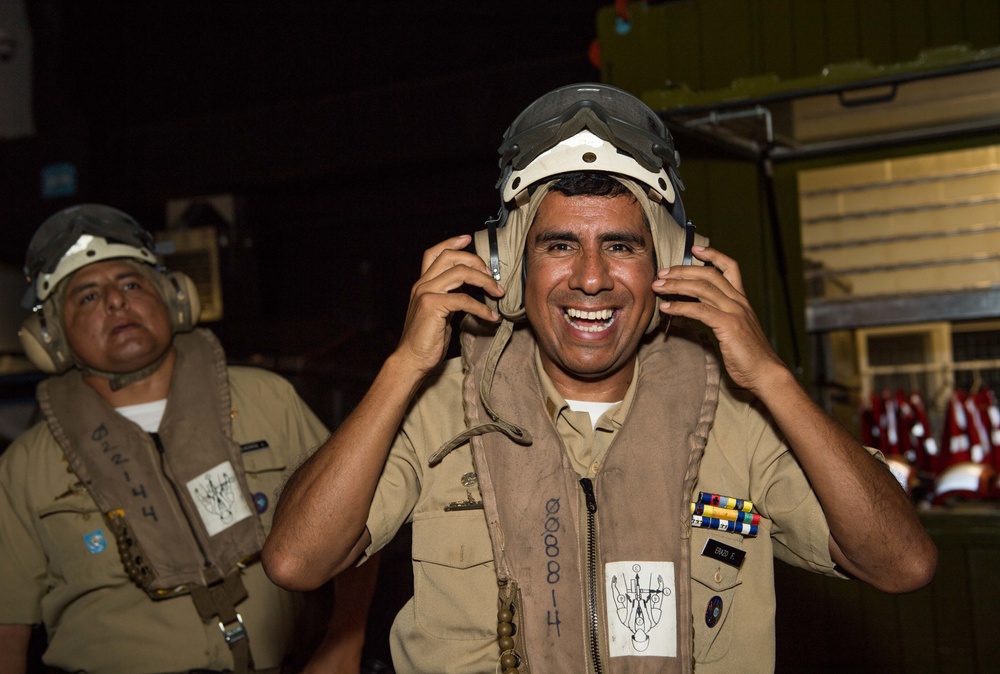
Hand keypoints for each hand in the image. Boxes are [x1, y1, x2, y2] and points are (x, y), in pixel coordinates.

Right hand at [396, 235, 503, 375]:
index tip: (469, 239)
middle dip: (476, 261)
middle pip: (450, 257)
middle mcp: (422, 285)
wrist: (412, 360)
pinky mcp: (432, 306)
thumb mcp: (439, 313)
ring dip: (484, 281)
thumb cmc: (427, 339)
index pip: (434, 253)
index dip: (451, 243)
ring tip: (498, 293)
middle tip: (493, 275)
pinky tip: (492, 317)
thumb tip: (471, 289)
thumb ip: (450, 297)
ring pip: (460, 273)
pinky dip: (482, 308)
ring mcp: (426, 294)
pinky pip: (464, 300)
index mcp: (422, 284)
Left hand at [652, 246, 785, 393]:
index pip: (730, 267)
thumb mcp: (735, 329)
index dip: (713, 255)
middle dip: (682, 270)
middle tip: (662, 273)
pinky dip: (680, 307)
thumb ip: (719, 316)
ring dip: (676, 285)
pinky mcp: (729, 326)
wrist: (765, 373)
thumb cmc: (748, 355)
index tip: (694, 249)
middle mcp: (739, 302)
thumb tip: (695, 310)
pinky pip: (700, 310)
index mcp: (742, 300)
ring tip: (658, 287)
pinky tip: (666, 308)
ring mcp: (735, 312)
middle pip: (709, 275)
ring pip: (703, 289)